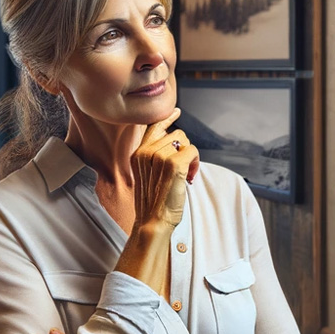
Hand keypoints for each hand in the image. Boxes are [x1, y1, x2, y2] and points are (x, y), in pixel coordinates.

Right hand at [131, 107, 200, 228]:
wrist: (153, 221)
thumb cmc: (154, 202)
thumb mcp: (148, 175)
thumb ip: (155, 156)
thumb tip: (175, 142)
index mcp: (138, 154)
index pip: (153, 126)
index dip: (167, 118)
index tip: (176, 111)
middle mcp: (146, 152)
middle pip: (176, 134)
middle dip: (184, 150)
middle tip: (183, 171)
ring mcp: (159, 157)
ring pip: (185, 141)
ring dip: (190, 158)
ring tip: (184, 176)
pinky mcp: (174, 164)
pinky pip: (193, 151)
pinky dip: (196, 163)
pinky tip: (189, 177)